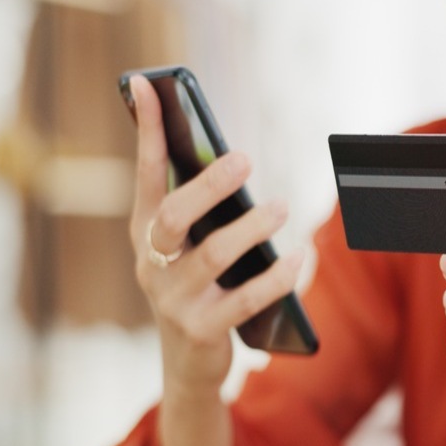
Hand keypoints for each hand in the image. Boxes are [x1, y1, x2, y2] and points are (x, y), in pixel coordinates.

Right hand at [128, 75, 304, 405]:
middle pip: (174, 214)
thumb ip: (201, 208)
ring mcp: (172, 299)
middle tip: (246, 160)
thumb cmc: (197, 288)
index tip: (148, 81)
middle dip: (209, 184)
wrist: (188, 364)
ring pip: (212, 255)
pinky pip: (244, 300)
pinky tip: (299, 257)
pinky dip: (277, 277)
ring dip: (253, 227)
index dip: (148, 129)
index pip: (145, 173)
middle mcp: (150, 263)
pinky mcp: (201, 330)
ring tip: (283, 207)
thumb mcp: (190, 247)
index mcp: (146, 233)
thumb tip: (227, 156)